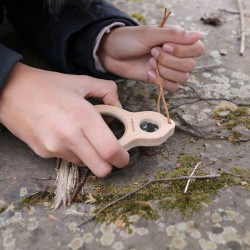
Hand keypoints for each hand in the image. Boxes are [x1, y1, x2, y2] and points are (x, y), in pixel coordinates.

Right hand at [0, 63, 128, 176]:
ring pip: (85, 165)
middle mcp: (69, 137)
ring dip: (90, 156)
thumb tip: (119, 106)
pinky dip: (73, 152)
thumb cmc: (47, 85)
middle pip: (101, 169)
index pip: (110, 150)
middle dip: (110, 164)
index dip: (122, 158)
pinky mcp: (43, 153)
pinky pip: (68, 159)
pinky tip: (66, 136)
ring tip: (83, 136)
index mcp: (83, 117)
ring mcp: (54, 148)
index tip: (124, 156)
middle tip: (109, 152)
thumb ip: (107, 90)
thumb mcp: (81, 81)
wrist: (9, 91)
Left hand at [98, 25, 203, 91]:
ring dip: (165, 71)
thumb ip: (174, 35)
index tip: (164, 45)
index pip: (198, 48)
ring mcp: (169, 69)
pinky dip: (161, 82)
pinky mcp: (160, 80)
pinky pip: (173, 87)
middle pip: (190, 65)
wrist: (111, 54)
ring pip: (182, 78)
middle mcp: (176, 55)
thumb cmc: (129, 40)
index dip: (183, 50)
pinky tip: (149, 74)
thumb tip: (198, 35)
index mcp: (177, 40)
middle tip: (152, 53)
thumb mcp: (150, 34)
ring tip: (149, 62)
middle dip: (169, 61)